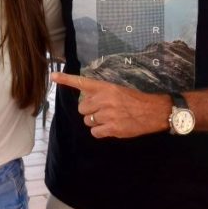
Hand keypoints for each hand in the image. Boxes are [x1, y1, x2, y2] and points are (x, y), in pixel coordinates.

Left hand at [51, 72, 167, 138]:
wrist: (155, 112)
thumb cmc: (136, 100)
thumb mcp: (118, 90)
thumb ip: (101, 93)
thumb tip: (85, 101)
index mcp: (106, 87)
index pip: (82, 82)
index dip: (66, 79)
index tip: (52, 76)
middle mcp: (105, 100)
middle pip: (82, 109)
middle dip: (89, 111)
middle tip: (102, 111)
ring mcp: (108, 115)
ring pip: (87, 121)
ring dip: (96, 122)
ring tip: (110, 119)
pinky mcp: (112, 129)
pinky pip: (95, 133)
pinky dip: (101, 132)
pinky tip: (111, 127)